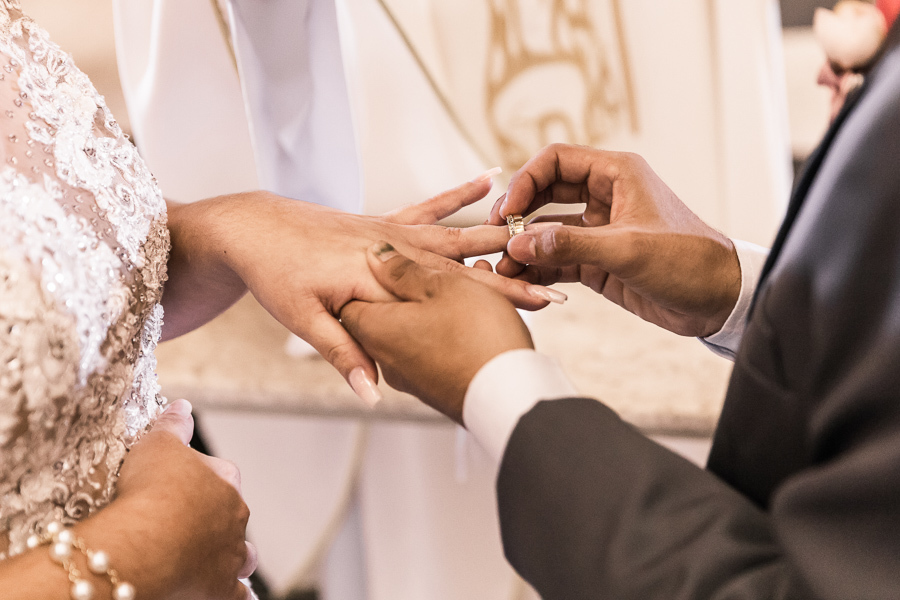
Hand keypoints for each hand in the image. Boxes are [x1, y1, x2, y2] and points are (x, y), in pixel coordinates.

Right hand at [112, 400, 254, 598]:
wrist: (145, 540)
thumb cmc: (150, 489)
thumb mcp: (157, 444)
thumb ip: (173, 424)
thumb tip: (183, 406)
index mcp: (226, 479)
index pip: (222, 473)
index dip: (200, 478)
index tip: (179, 483)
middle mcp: (236, 516)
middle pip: (231, 514)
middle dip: (214, 518)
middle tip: (183, 523)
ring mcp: (231, 554)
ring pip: (241, 554)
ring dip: (231, 554)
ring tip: (211, 557)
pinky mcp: (223, 588)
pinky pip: (239, 594)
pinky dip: (237, 593)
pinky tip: (233, 594)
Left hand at [165, 173, 558, 404]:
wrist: (254, 229)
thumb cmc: (276, 276)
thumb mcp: (304, 320)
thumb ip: (344, 354)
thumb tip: (372, 395)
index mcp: (379, 276)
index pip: (452, 294)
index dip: (499, 301)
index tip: (539, 308)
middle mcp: (392, 249)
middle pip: (463, 265)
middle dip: (510, 277)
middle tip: (554, 284)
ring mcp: (391, 231)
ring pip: (453, 235)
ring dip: (495, 240)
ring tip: (535, 236)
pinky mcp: (385, 221)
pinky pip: (428, 207)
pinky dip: (457, 195)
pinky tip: (486, 181)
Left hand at [341, 243, 533, 423]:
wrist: (511, 398)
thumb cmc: (477, 336)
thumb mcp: (442, 286)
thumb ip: (404, 271)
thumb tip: (375, 256)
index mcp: (376, 327)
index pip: (350, 299)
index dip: (372, 275)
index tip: (399, 262)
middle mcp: (385, 357)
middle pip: (384, 313)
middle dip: (412, 288)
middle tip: (443, 269)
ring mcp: (409, 376)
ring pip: (412, 329)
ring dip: (435, 305)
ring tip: (471, 285)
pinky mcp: (434, 387)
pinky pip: (431, 348)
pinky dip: (446, 328)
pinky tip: (474, 315)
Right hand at [488, 144, 740, 337]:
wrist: (719, 300)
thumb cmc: (687, 260)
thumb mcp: (627, 249)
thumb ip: (571, 245)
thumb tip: (519, 244)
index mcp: (616, 174)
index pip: (556, 161)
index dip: (525, 180)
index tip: (506, 209)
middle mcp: (604, 196)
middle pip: (544, 193)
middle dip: (517, 214)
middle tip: (493, 235)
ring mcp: (598, 230)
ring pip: (547, 229)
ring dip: (524, 246)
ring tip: (502, 267)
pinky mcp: (597, 261)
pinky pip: (558, 259)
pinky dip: (538, 268)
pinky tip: (521, 281)